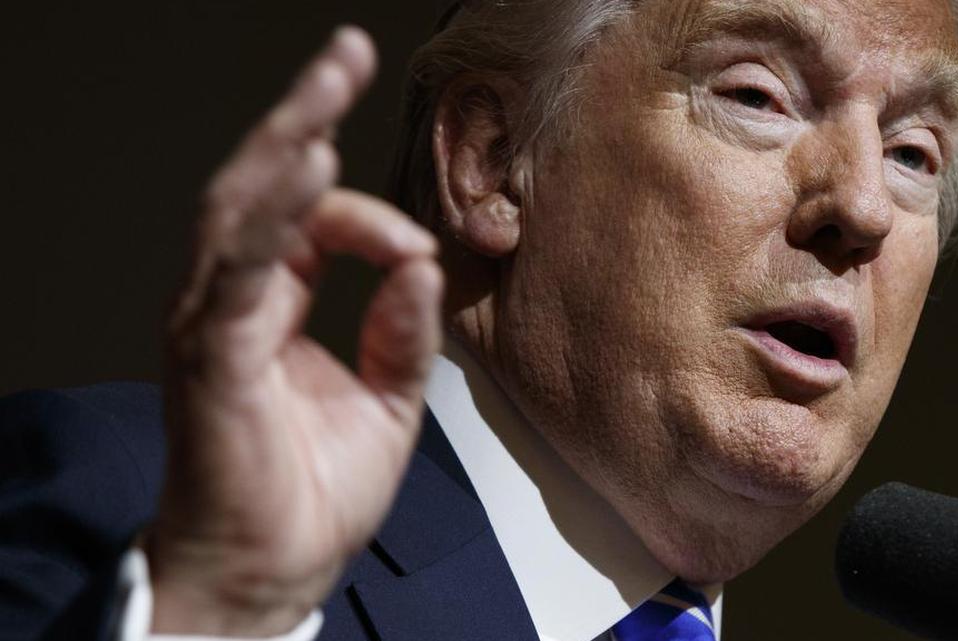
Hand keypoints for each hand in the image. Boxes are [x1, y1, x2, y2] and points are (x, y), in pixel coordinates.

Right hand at [146, 26, 442, 635]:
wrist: (276, 570)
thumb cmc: (316, 491)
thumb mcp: (390, 399)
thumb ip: (404, 328)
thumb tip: (423, 261)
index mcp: (274, 305)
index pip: (310, 223)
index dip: (365, 214)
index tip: (417, 245)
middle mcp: (236, 301)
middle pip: (262, 189)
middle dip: (304, 116)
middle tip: (344, 54)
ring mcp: (217, 324)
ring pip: (238, 210)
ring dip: (283, 143)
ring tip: (326, 83)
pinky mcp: (213, 356)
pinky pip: (235, 272)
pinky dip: (268, 218)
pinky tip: (303, 168)